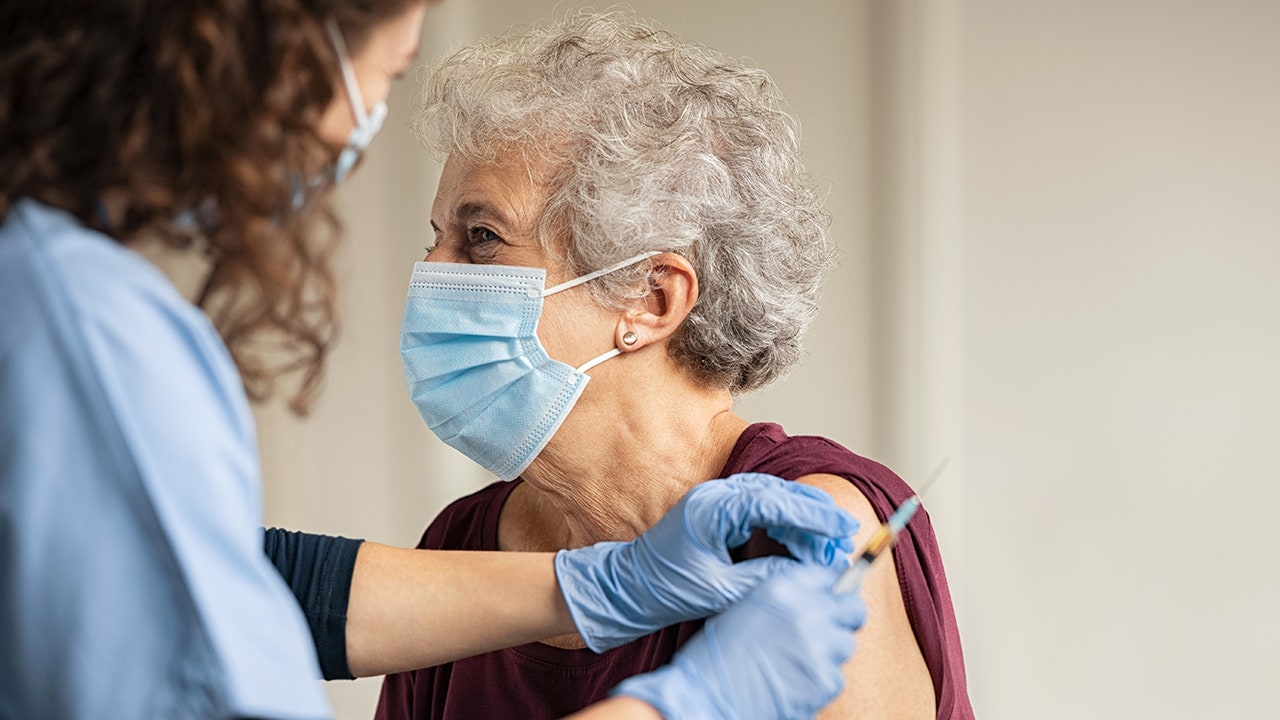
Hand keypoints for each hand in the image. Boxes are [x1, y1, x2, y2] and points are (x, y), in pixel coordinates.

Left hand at [555, 473, 857, 651]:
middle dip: (814, 514)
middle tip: (843, 536)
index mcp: (712, 509)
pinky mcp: (717, 511)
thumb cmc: (665, 589)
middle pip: (777, 493)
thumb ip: (765, 578)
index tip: (841, 528)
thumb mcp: (721, 590)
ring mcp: (715, 499)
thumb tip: (807, 573)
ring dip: (801, 518)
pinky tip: (800, 540)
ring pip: (771, 498)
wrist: (628, 587)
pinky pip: (759, 507)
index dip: (812, 515)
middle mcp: (715, 495)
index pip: (774, 502)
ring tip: (828, 541)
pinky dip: (784, 521)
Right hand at [611, 565, 866, 719]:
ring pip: (846, 644)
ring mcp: (819, 646)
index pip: (831, 575)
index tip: (835, 597)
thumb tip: (820, 598)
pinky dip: (820, 680)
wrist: (706, 695)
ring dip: (830, 651)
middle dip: (845, 617)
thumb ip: (786, 599)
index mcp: (783, 589)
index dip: (835, 588)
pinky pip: (837, 676)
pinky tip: (794, 681)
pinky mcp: (825, 680)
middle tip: (829, 629)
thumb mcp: (747, 608)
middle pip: (854, 607)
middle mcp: (806, 612)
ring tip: (798, 661)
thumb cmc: (718, 655)